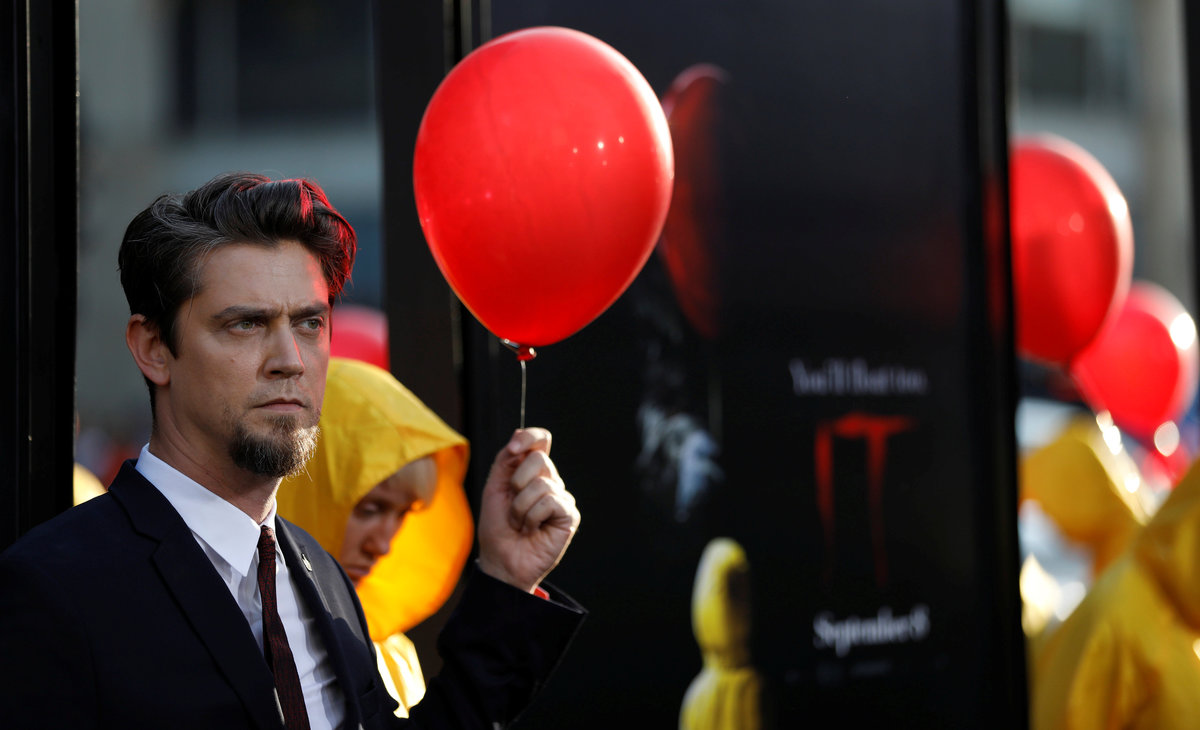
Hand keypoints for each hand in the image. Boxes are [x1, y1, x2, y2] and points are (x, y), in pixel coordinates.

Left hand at [476, 428, 579, 592]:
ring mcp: (562, 497)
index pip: (541, 440)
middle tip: (512, 506)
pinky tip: (533, 530)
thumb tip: (519, 435)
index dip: (530, 437)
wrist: (501, 561)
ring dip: (521, 507)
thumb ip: (506, 460)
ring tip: (521, 523)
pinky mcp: (569, 515)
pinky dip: (533, 517)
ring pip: (542, 484)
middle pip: (540, 458)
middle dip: (517, 483)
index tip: (513, 449)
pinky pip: (550, 502)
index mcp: (531, 472)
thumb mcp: (494, 488)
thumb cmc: (497, 528)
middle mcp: (550, 481)